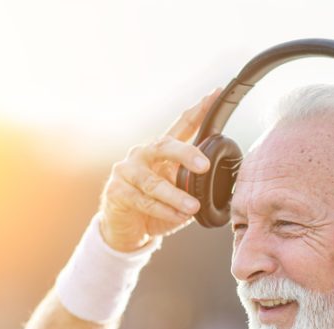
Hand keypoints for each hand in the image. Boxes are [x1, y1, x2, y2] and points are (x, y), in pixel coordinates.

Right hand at [99, 90, 219, 251]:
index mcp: (160, 151)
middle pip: (164, 146)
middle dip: (185, 154)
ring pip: (154, 182)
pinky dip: (163, 210)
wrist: (124, 230)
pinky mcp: (117, 191)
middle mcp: (142, 155)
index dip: (198, 111)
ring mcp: (127, 172)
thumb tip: (216, 182)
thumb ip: (191, 184)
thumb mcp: (177, 193)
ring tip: (193, 206)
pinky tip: (177, 216)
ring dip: (175, 195)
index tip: (216, 94)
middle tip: (203, 166)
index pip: (181, 126)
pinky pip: (143, 201)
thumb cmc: (154, 209)